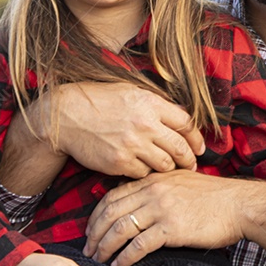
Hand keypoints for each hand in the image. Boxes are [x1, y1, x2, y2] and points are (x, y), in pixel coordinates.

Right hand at [48, 82, 204, 177]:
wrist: (66, 116)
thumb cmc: (98, 101)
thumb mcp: (130, 92)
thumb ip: (155, 105)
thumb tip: (179, 118)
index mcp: (150, 103)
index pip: (186, 123)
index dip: (196, 138)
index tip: (199, 147)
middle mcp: (145, 124)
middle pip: (180, 148)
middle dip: (189, 160)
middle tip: (191, 165)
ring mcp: (132, 145)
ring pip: (164, 164)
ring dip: (168, 168)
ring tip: (167, 168)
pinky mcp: (120, 162)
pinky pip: (143, 173)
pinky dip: (145, 173)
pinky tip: (142, 168)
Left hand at [83, 170, 262, 265]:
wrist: (238, 204)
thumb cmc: (213, 196)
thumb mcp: (181, 181)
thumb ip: (158, 186)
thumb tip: (137, 198)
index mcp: (153, 180)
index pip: (113, 195)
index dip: (97, 214)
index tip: (90, 229)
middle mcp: (152, 191)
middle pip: (111, 212)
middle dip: (94, 232)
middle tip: (88, 249)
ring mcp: (161, 209)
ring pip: (121, 228)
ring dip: (105, 247)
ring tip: (98, 260)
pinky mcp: (172, 228)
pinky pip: (140, 245)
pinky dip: (125, 257)